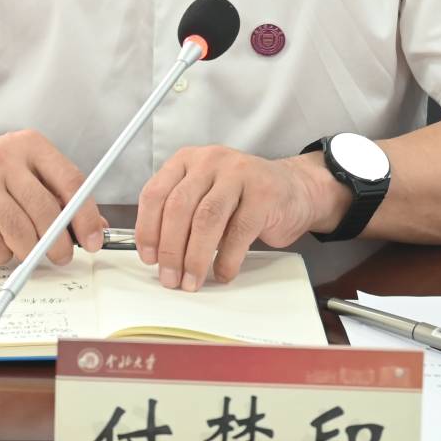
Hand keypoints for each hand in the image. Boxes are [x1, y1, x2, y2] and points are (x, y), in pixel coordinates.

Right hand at [0, 129, 104, 265]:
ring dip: (30, 251)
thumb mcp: (26, 171)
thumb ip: (60, 195)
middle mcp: (4, 157)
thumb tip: (94, 227)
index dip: (85, 215)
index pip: (70, 180)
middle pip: (45, 210)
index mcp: (29, 144)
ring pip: (19, 231)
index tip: (93, 240)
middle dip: (58, 243)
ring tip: (28, 251)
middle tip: (61, 256)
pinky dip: (2, 254)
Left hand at [134, 147, 341, 290]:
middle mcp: (210, 161)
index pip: (156, 193)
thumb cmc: (241, 198)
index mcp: (187, 160)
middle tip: (170, 277)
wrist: (293, 189)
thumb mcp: (204, 194)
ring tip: (192, 281)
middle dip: (170, 249)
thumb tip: (157, 256)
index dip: (148, 229)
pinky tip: (222, 273)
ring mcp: (239, 173)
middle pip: (179, 207)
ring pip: (206, 219)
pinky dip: (226, 259)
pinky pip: (238, 232)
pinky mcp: (264, 193)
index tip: (148, 258)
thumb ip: (180, 215)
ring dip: (195, 257)